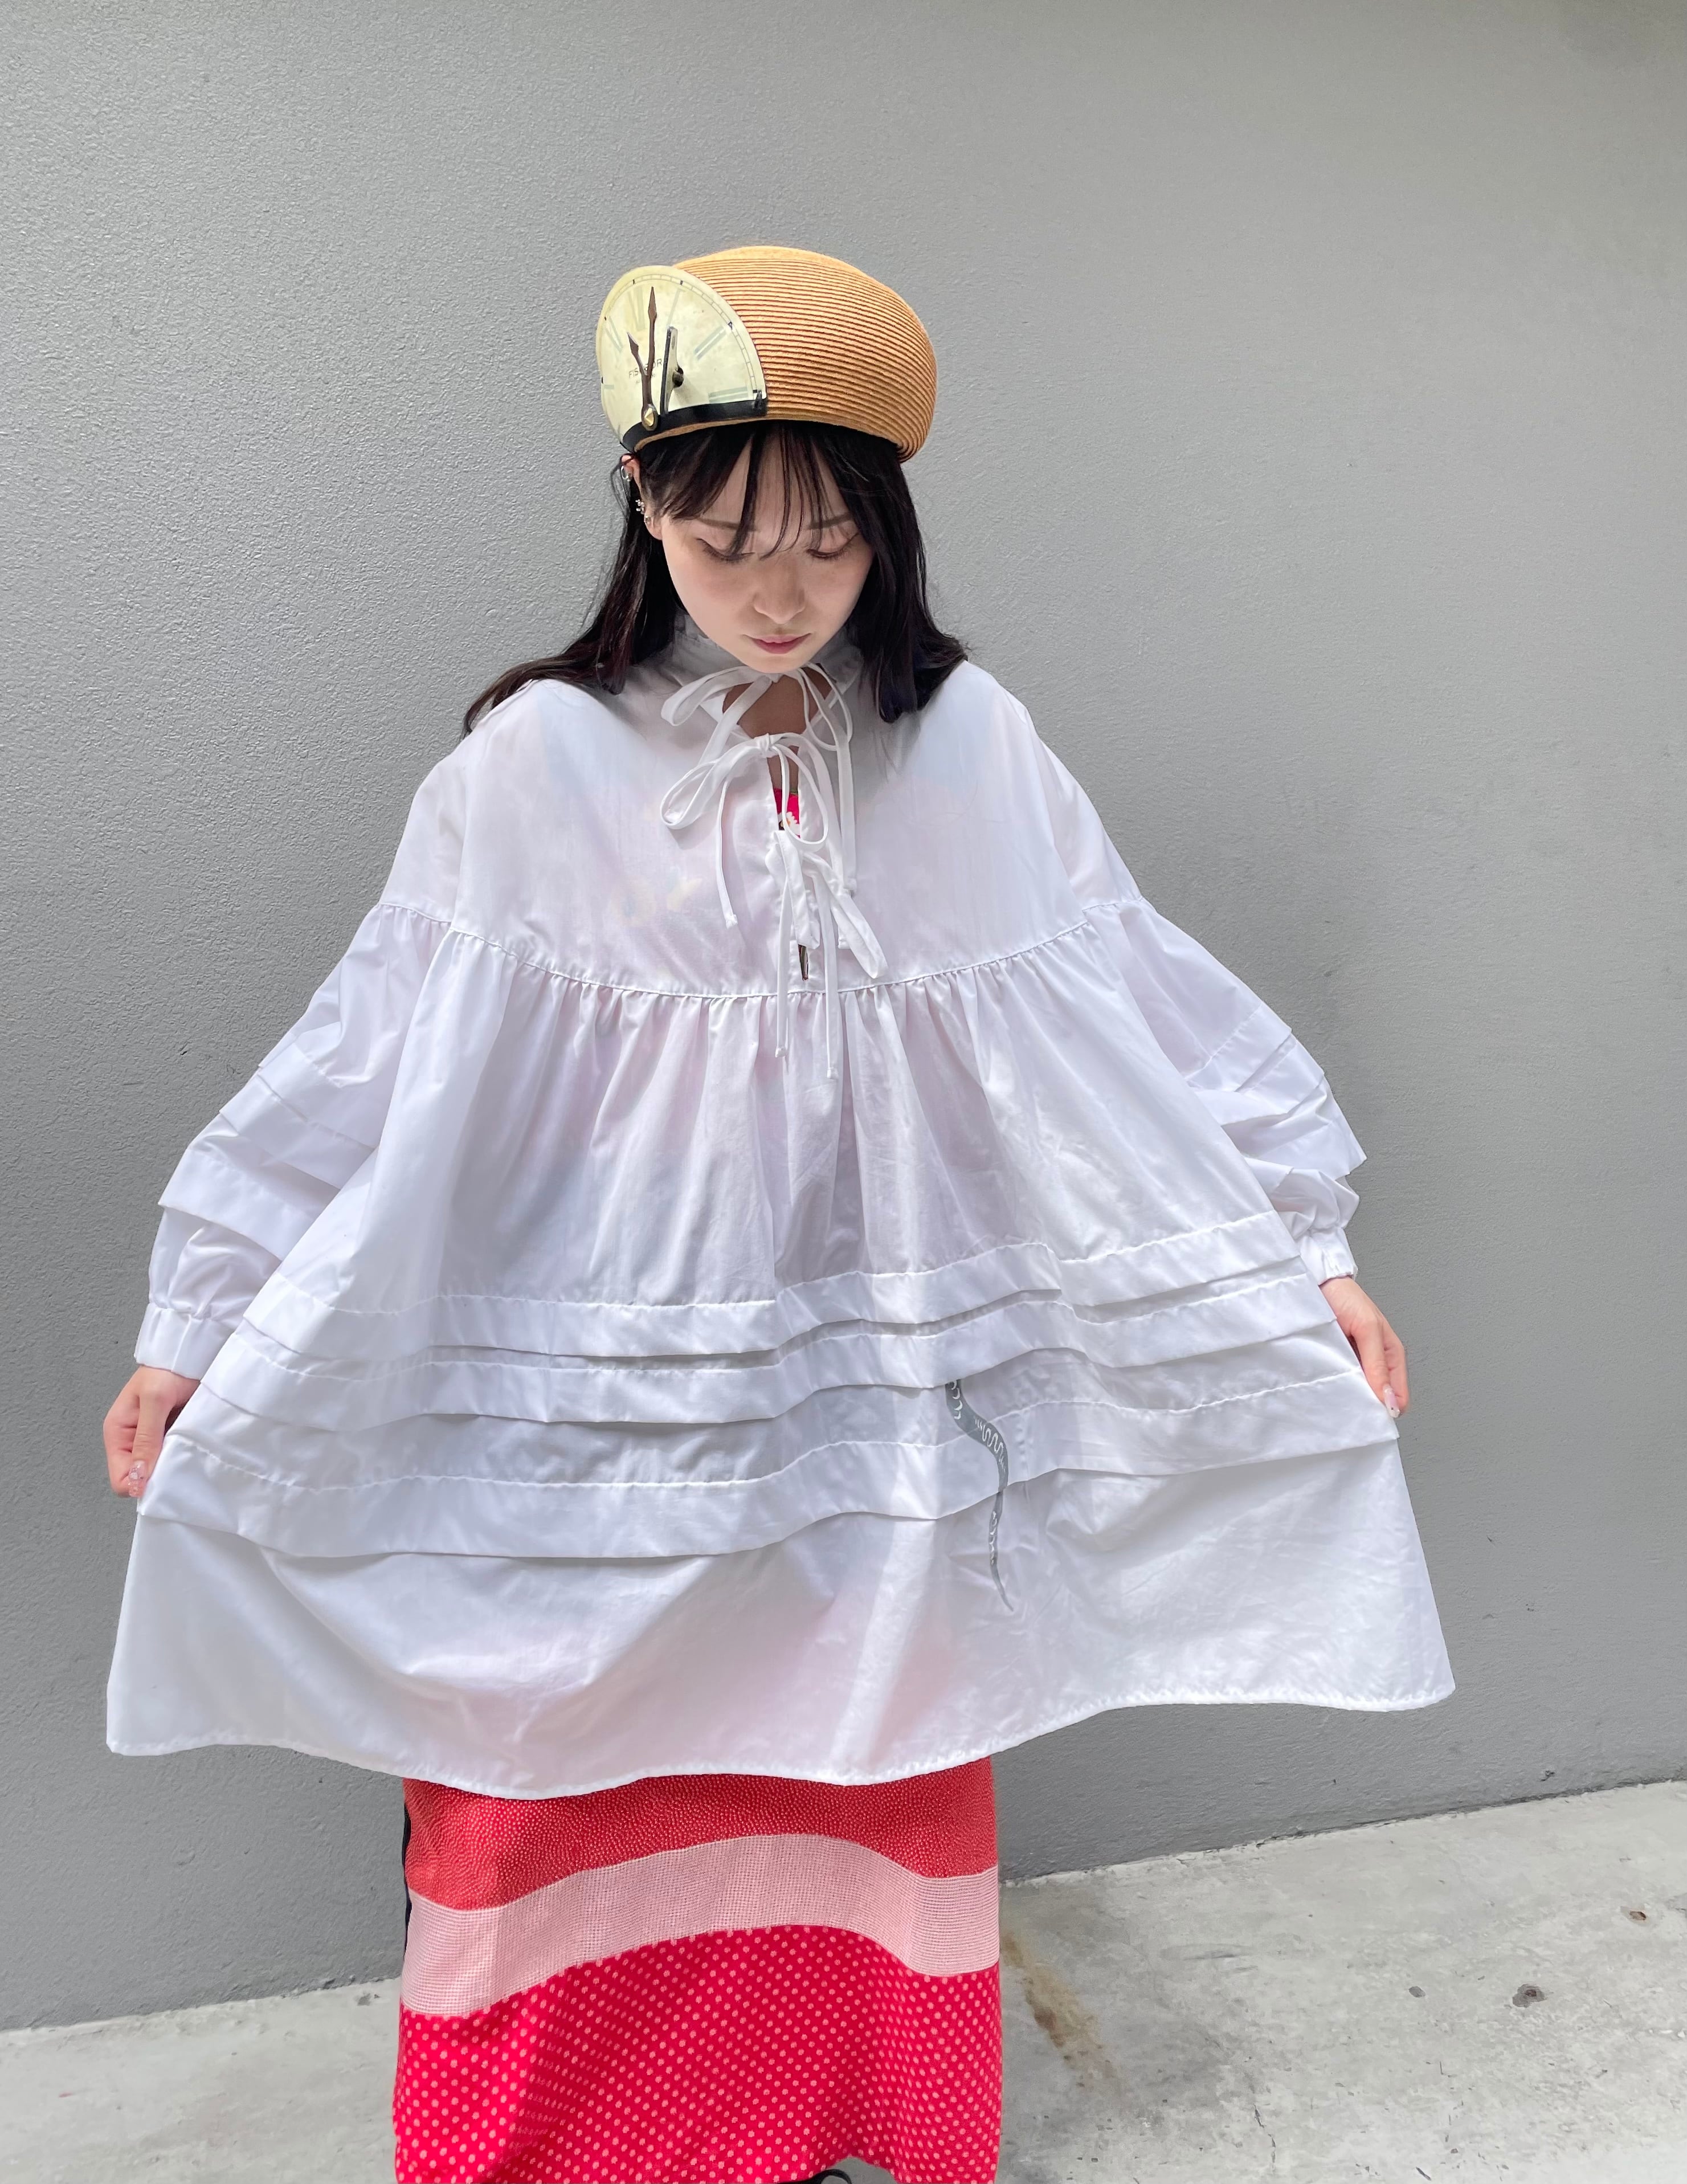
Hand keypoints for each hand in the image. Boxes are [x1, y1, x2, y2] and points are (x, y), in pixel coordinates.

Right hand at [104, 1367, 199, 1497]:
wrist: (191, 1355)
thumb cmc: (167, 1369)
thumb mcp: (154, 1400)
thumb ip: (146, 1439)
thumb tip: (137, 1478)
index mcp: (118, 1433)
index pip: (120, 1479)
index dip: (140, 1483)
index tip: (163, 1477)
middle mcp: (134, 1441)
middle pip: (141, 1479)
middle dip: (160, 1477)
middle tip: (180, 1463)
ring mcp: (155, 1441)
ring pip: (161, 1471)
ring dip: (176, 1466)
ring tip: (191, 1452)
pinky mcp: (174, 1437)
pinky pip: (177, 1458)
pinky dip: (187, 1456)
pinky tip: (197, 1448)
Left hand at [1318, 1277, 1407, 1417]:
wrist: (1315, 1283)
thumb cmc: (1345, 1297)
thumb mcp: (1367, 1329)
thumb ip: (1377, 1364)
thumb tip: (1390, 1400)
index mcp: (1390, 1355)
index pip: (1398, 1396)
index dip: (1387, 1409)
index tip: (1371, 1416)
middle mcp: (1373, 1362)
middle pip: (1376, 1398)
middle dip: (1366, 1406)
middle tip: (1350, 1410)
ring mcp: (1353, 1364)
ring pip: (1356, 1393)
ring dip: (1347, 1397)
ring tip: (1335, 1399)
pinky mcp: (1334, 1362)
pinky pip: (1338, 1383)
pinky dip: (1333, 1387)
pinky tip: (1325, 1388)